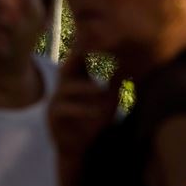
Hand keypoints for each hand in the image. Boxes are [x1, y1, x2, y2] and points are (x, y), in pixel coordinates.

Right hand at [47, 45, 123, 161]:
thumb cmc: (95, 120)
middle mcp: (63, 87)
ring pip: (67, 88)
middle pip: (68, 67)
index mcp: (76, 80)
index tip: (102, 38)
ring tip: (102, 90)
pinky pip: (66, 109)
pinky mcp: (53, 118)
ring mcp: (56, 101)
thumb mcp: (108, 99)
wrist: (81, 147)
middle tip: (94, 52)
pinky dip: (83, 109)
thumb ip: (115, 82)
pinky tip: (97, 112)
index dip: (88, 47)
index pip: (80, 58)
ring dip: (86, 88)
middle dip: (79, 57)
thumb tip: (133, 63)